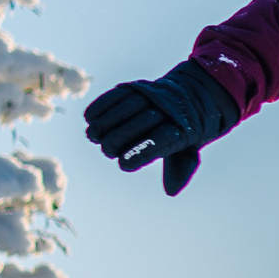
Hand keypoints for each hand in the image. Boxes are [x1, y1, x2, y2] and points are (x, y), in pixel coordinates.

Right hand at [82, 60, 239, 195]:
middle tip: (107, 150)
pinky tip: (89, 119)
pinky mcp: (137, 86)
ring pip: (125, 107)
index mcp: (183, 129)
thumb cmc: (183, 133)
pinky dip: (101, 105)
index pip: (160, 142)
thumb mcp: (187, 152)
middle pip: (138, 124)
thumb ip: (179, 171)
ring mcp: (152, 95)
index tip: (123, 165)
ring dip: (105, 122)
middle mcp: (167, 109)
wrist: (189, 97)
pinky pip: (116, 94)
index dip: (141, 154)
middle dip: (118, 138)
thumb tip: (171, 191)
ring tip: (93, 136)